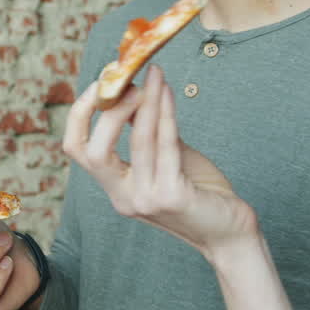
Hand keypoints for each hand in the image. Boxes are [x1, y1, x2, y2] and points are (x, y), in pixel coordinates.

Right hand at [62, 65, 258, 260]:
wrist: (232, 233)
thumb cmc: (201, 193)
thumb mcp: (166, 159)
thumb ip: (146, 133)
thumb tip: (130, 92)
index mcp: (116, 189)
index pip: (78, 150)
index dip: (80, 115)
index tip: (98, 85)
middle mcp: (124, 198)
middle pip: (95, 151)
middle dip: (108, 110)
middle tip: (128, 81)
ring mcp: (146, 200)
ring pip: (138, 142)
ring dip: (146, 102)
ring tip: (155, 76)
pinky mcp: (173, 197)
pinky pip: (166, 146)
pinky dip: (166, 114)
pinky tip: (168, 93)